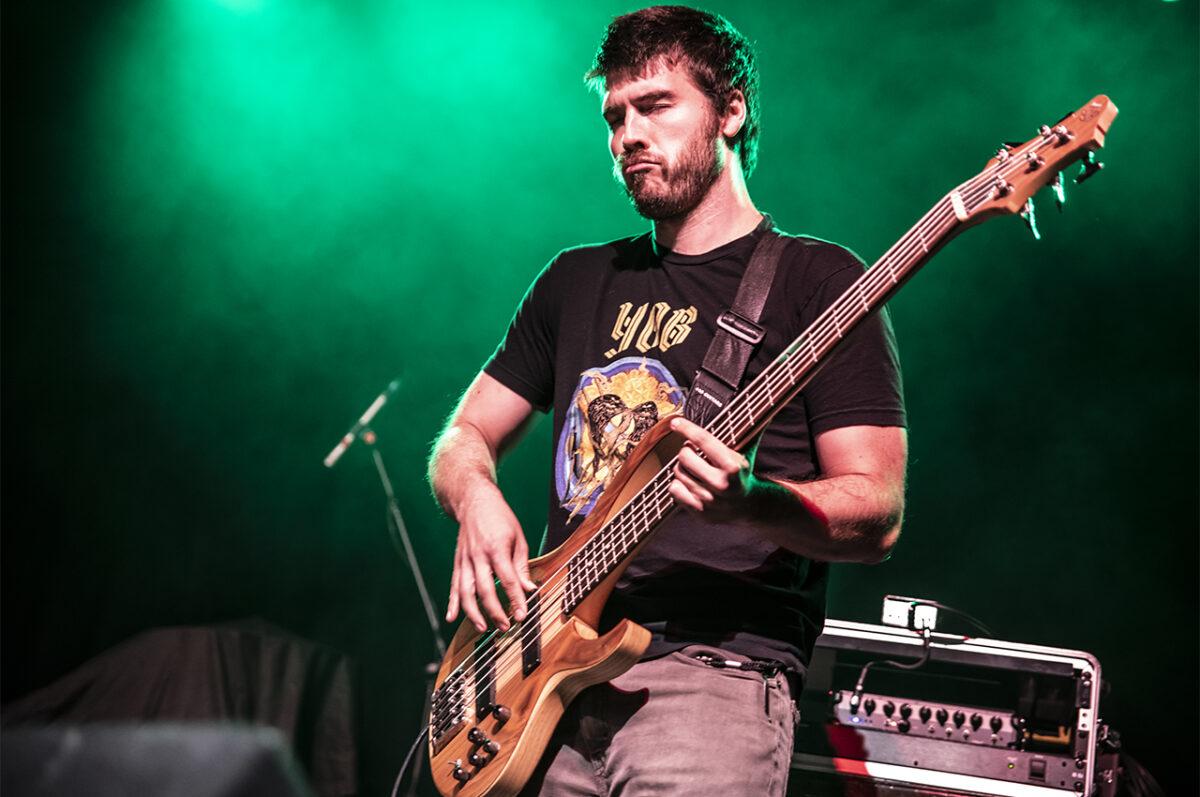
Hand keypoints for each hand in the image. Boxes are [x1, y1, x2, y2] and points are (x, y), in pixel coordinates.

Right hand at [445, 487, 536, 632]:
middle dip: (495, 611)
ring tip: (483, 628)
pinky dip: (452, 603)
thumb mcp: (518, 537)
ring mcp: (465, 560)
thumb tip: (529, 589)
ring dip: (473, 613)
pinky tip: (451, 618)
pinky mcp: (457, 563)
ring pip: (465, 592)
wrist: (474, 501)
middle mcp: (478, 556)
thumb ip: (522, 566)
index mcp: (496, 548)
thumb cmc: (500, 518)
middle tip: (506, 626)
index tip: (522, 615)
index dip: (516, 600)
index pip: (507, 580)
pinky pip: (453, 586)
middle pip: (485, 590)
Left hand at [667, 417, 753, 519]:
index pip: (703, 440)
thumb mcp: (748, 450)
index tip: (675, 422)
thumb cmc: (744, 472)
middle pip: (684, 456)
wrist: (749, 505)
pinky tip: (691, 482)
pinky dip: (679, 484)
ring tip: (695, 468)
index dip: (687, 428)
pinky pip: (674, 490)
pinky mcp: (699, 512)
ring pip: (678, 472)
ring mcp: (709, 500)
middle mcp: (721, 484)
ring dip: (683, 467)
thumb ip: (751, 427)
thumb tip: (767, 400)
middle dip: (687, 450)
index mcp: (733, 466)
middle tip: (694, 452)